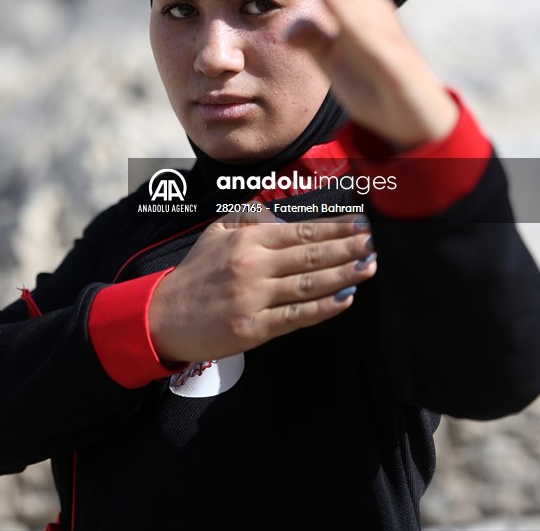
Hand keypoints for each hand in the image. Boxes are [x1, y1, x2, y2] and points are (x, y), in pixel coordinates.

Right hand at [148, 210, 375, 364]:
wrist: (164, 316)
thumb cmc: (196, 273)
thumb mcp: (216, 232)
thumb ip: (248, 217)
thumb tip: (280, 212)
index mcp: (247, 238)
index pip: (300, 230)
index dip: (334, 226)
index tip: (360, 221)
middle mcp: (253, 264)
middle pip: (311, 253)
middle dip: (348, 246)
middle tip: (375, 240)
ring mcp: (254, 298)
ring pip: (309, 283)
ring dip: (345, 274)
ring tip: (371, 265)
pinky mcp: (253, 328)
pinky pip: (296, 316)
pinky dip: (323, 307)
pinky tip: (346, 298)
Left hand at [278, 0, 458, 151]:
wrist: (418, 123)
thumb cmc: (377, 87)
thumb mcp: (335, 64)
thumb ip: (314, 41)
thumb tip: (289, 26)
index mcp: (354, 11)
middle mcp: (370, 13)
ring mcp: (383, 33)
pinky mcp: (393, 59)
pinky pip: (367, 32)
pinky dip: (350, 12)